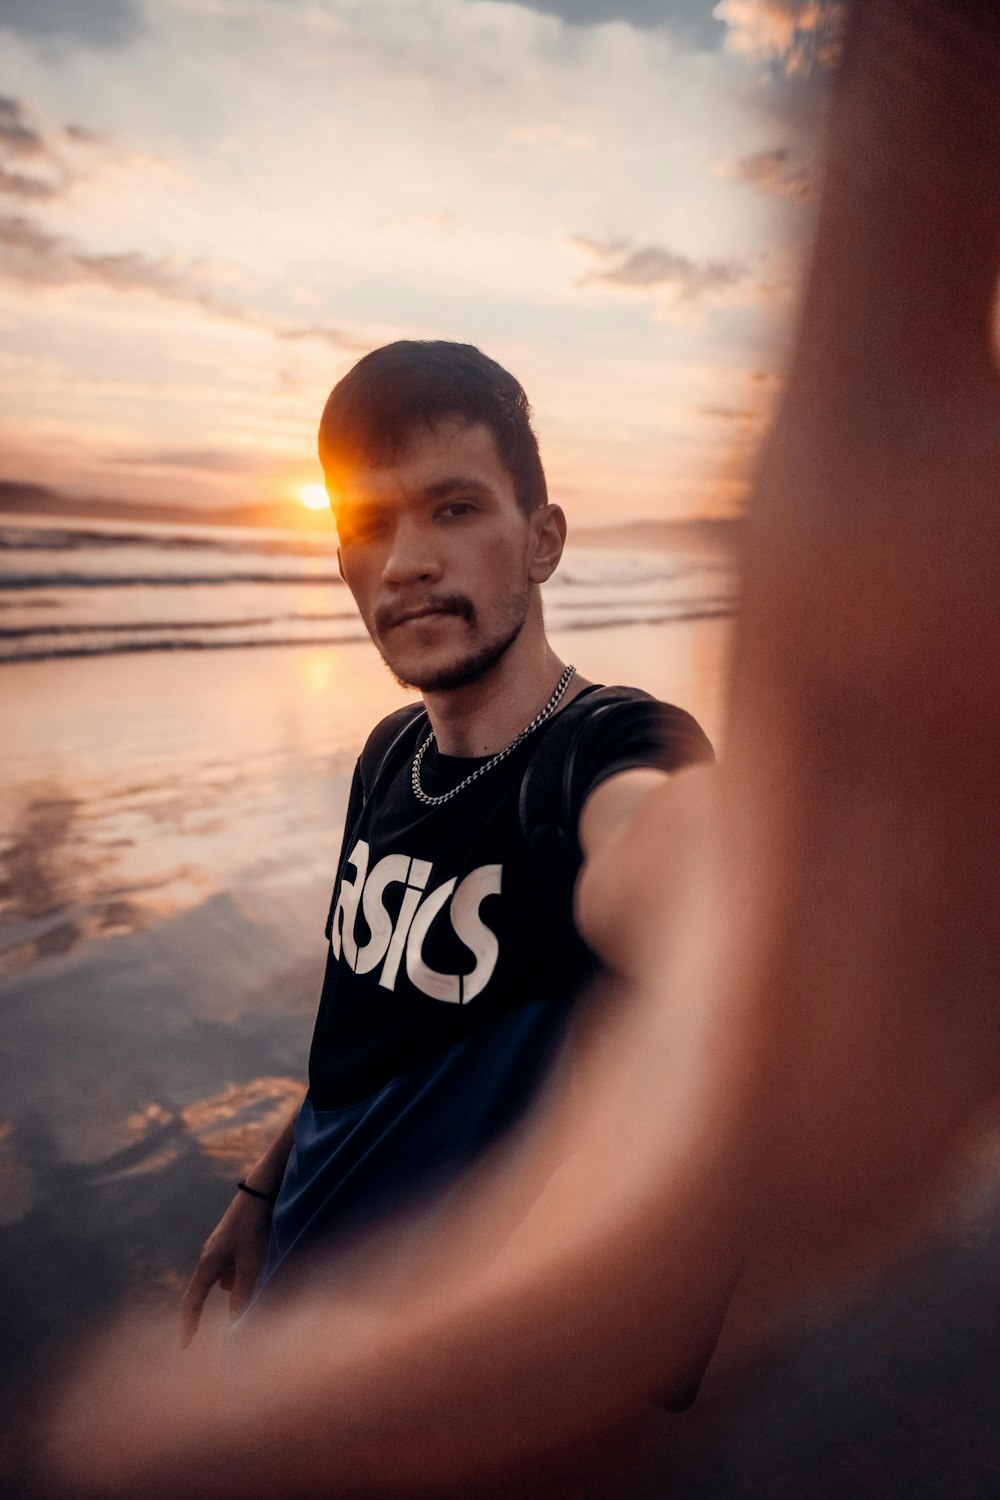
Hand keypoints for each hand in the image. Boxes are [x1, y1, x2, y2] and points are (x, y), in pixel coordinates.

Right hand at [179, 1188, 273, 1347]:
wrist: (260, 1193)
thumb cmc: (253, 1229)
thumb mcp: (250, 1264)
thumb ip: (242, 1293)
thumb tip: (234, 1321)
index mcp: (208, 1264)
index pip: (193, 1301)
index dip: (188, 1324)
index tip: (184, 1346)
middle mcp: (209, 1258)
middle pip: (207, 1291)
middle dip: (223, 1301)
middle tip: (234, 1317)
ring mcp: (219, 1250)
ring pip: (227, 1278)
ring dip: (240, 1282)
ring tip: (258, 1271)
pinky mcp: (231, 1243)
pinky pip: (235, 1266)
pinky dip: (245, 1270)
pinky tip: (260, 1260)